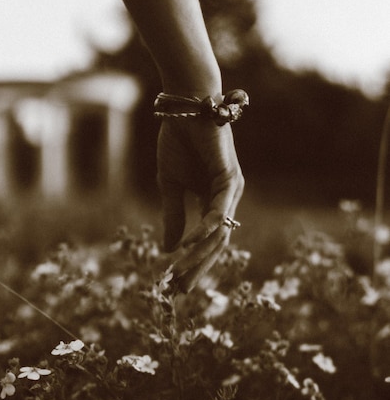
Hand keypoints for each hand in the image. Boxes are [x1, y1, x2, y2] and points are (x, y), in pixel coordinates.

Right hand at [157, 116, 243, 292]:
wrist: (185, 108)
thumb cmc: (179, 141)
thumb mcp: (170, 185)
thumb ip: (173, 216)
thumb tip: (168, 250)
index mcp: (214, 201)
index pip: (207, 241)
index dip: (192, 263)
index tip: (175, 284)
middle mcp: (227, 200)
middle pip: (216, 244)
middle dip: (198, 268)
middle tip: (180, 290)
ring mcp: (232, 191)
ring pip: (219, 234)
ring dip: (198, 256)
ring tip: (179, 275)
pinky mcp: (230, 179)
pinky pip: (219, 213)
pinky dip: (204, 231)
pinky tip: (187, 246)